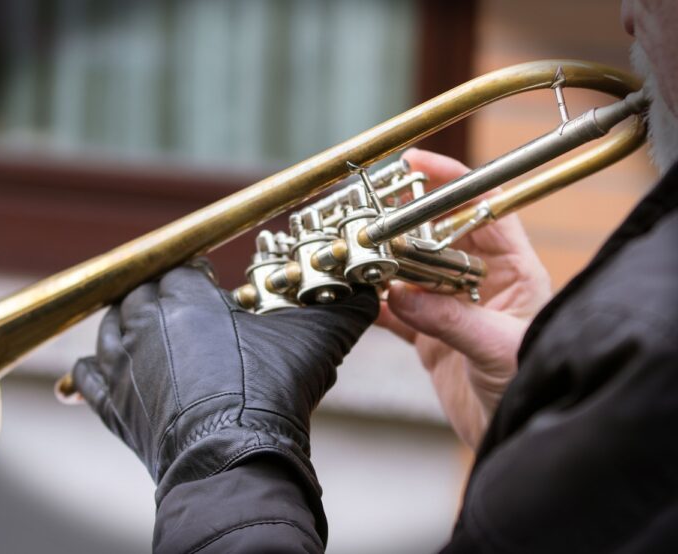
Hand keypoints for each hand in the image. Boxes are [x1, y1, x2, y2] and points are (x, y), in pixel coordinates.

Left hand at [72, 263, 377, 505]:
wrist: (234, 459)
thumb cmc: (270, 395)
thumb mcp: (313, 343)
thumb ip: (343, 309)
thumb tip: (372, 290)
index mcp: (185, 299)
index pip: (181, 268)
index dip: (198, 277)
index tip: (213, 288)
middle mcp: (144, 323)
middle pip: (142, 291)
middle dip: (164, 295)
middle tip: (190, 313)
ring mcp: (121, 363)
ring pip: (110, 324)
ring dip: (128, 323)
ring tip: (154, 335)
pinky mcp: (110, 402)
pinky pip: (87, 373)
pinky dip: (96, 368)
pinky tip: (111, 369)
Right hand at [377, 149, 551, 448]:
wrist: (513, 436)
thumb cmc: (529, 386)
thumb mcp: (498, 349)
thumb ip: (449, 320)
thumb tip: (401, 295)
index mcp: (513, 271)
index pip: (484, 208)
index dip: (452, 180)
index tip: (415, 164)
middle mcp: (480, 282)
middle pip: (437, 235)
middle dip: (404, 222)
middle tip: (369, 213)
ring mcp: (452, 307)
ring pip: (411, 269)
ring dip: (383, 262)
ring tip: (354, 251)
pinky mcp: (431, 335)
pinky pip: (396, 309)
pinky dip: (375, 303)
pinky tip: (356, 296)